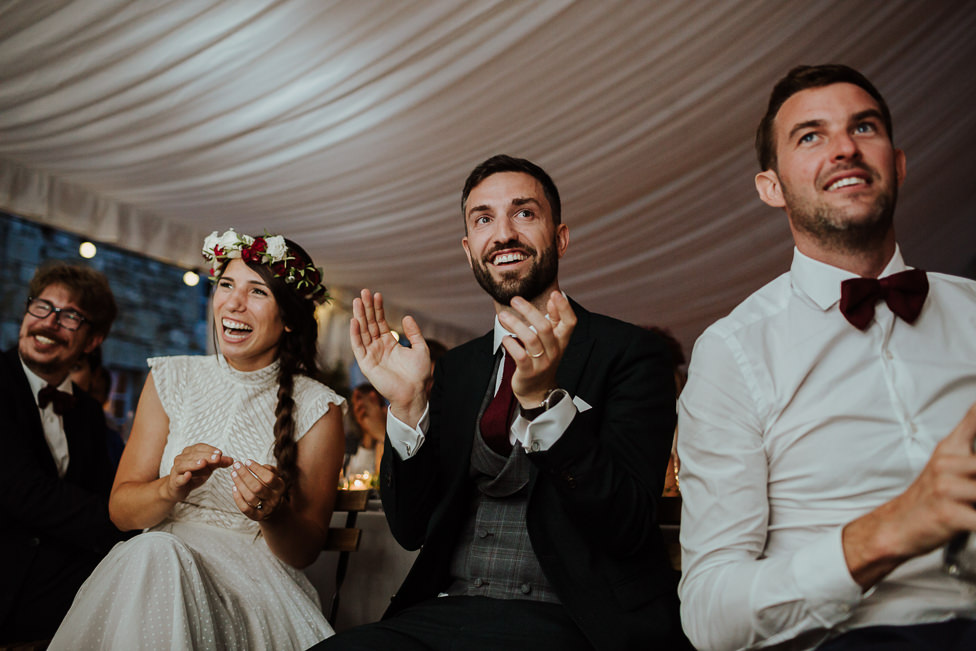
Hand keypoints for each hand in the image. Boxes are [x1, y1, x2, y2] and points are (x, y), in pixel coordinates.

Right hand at [164, 444, 234, 502]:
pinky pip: (177, 478)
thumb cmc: (195, 474)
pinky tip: (188, 475)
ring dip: (194, 463)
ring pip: (183, 465)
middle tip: (217, 458)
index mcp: (190, 452)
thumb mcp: (209, 467)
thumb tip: (232, 460)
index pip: (200, 447)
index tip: (220, 453)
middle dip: (206, 456)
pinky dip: (182, 477)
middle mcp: (182, 458)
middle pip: (193, 455)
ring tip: (203, 463)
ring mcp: (177, 470)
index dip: (210, 449)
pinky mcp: (174, 482)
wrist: (179, 488)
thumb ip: (219, 463)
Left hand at [230, 459, 286, 520]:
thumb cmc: (271, 487)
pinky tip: (234, 488)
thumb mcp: (275, 476)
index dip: (257, 469)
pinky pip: (246, 509)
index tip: (247, 461)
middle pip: (257, 487)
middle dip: (245, 475)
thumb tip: (255, 465)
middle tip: (237, 465)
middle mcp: (274, 498)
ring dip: (239, 484)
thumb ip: (268, 469)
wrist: (274, 507)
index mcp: (280, 487)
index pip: (269, 478)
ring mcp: (266, 508)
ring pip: (250, 497)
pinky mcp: (257, 516)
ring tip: (233, 474)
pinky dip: (238, 499)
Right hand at [349, 289, 429, 425]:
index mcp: (389, 343)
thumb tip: (406, 316)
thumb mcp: (420, 349)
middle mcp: (378, 347)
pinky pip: (358, 347)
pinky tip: (354, 321)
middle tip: (363, 292)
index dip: (378, 308)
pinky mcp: (366, 364)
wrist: (414, 393)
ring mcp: (371, 355)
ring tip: (357, 301)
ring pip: (363, 332)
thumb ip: (413, 333)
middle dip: (366, 308)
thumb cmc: (418, 374)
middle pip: (370, 323)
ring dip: (359, 316)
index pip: (380, 322)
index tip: (377, 294)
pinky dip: (355, 334)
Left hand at [497, 291, 575, 407]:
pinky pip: (520, 355)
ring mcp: (542, 362)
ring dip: (515, 324)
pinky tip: (505, 338)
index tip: (555, 293)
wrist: (537, 390)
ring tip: (503, 316)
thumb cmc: (542, 359)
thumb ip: (553, 320)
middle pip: (545, 327)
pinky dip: (511, 344)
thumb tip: (554, 297)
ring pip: (531, 339)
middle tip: (515, 300)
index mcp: (561, 341)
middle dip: (529, 311)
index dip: (564, 308)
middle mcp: (554, 351)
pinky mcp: (528, 372)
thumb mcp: (551, 341)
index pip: (570, 322)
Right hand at [843, 402, 975, 587]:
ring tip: (970, 501)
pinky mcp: (947, 513)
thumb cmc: (929, 496)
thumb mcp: (947, 458)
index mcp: (950, 448)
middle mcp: (947, 463)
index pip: (974, 421)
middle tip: (972, 487)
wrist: (896, 526)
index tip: (973, 440)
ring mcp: (946, 487)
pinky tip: (972, 518)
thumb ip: (968, 431)